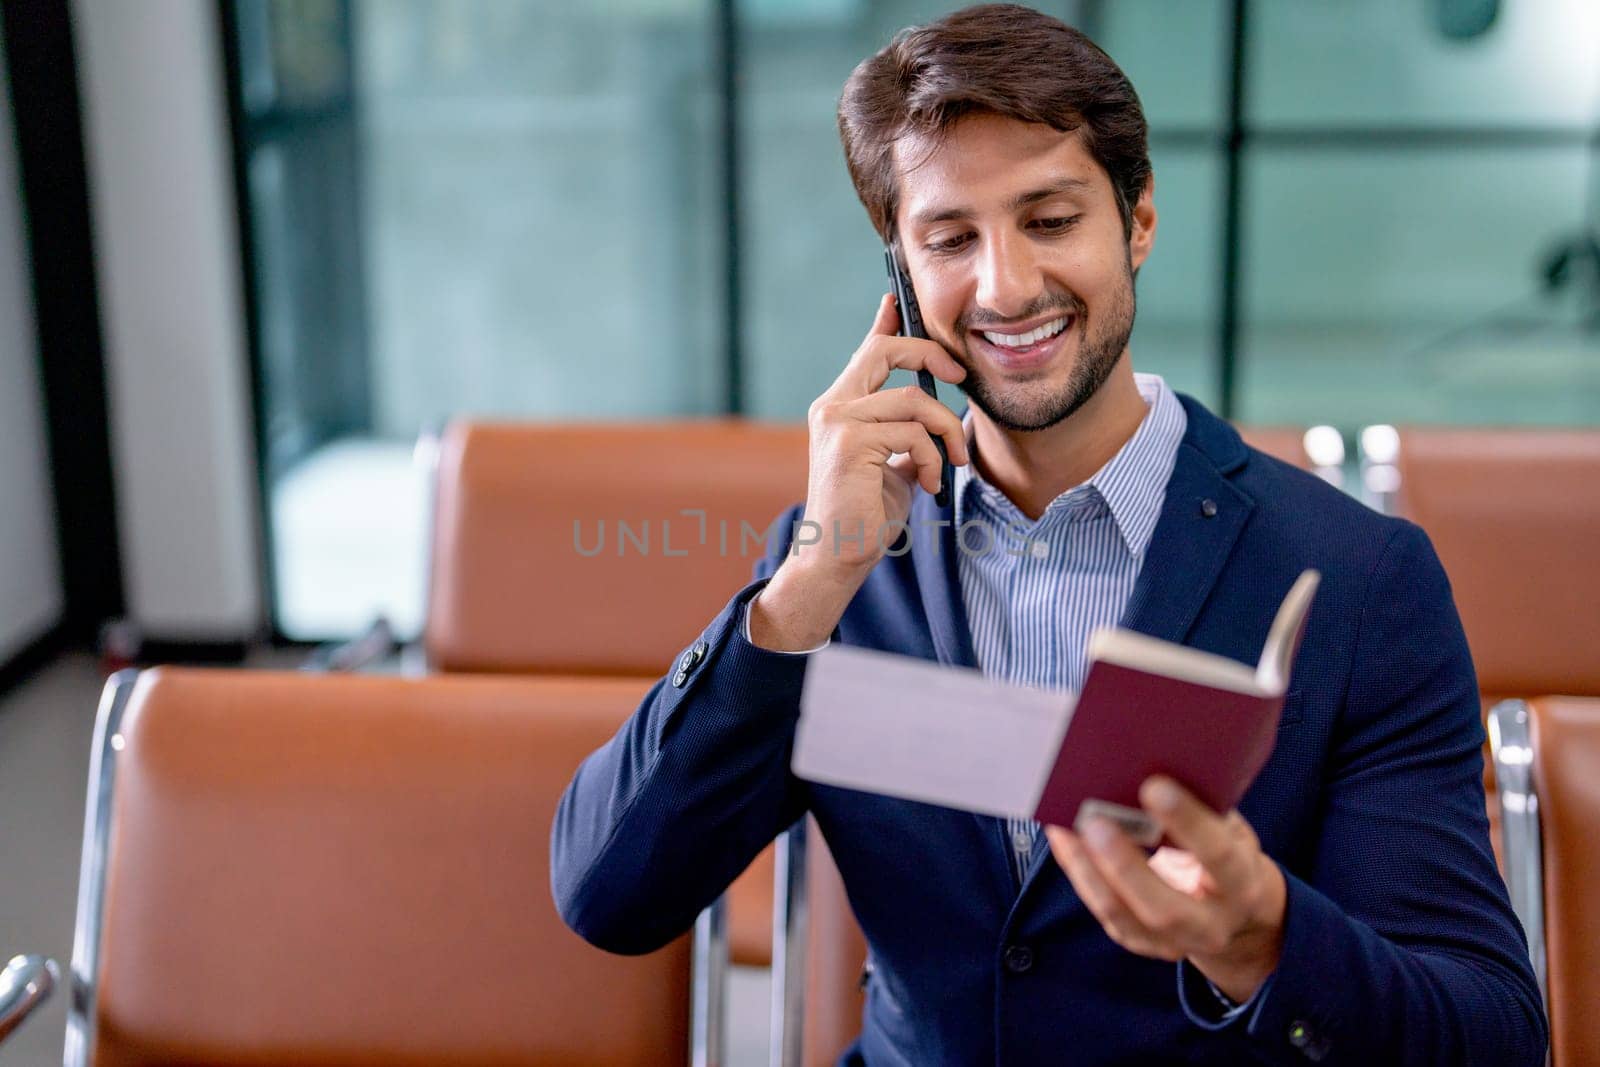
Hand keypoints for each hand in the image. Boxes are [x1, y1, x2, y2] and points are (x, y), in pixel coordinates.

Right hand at [749, 293, 966, 650]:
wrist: (839, 555)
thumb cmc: (867, 513)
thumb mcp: (893, 463)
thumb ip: (905, 432)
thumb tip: (935, 410)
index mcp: (840, 407)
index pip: (867, 351)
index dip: (886, 322)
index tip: (897, 297)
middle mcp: (833, 407)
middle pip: (886, 351)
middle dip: (930, 354)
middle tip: (960, 376)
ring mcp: (837, 422)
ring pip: (913, 400)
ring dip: (944, 433)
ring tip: (950, 465)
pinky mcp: (849, 443)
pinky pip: (911, 434)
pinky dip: (930, 459)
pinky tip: (928, 485)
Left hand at [1044, 776, 1286, 1003]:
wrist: (1236, 908)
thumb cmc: (1225, 848)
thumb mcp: (1230, 828)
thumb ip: (1202, 809)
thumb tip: (1148, 768)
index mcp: (1242, 885)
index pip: (1219, 857)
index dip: (1188, 822)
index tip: (1153, 786)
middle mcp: (1212, 926)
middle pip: (1166, 909)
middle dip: (1126, 865)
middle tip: (1094, 822)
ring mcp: (1176, 942)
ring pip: (1126, 918)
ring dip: (1090, 872)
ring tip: (1065, 831)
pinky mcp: (1144, 944)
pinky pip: (1108, 916)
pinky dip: (1082, 878)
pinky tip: (1065, 844)